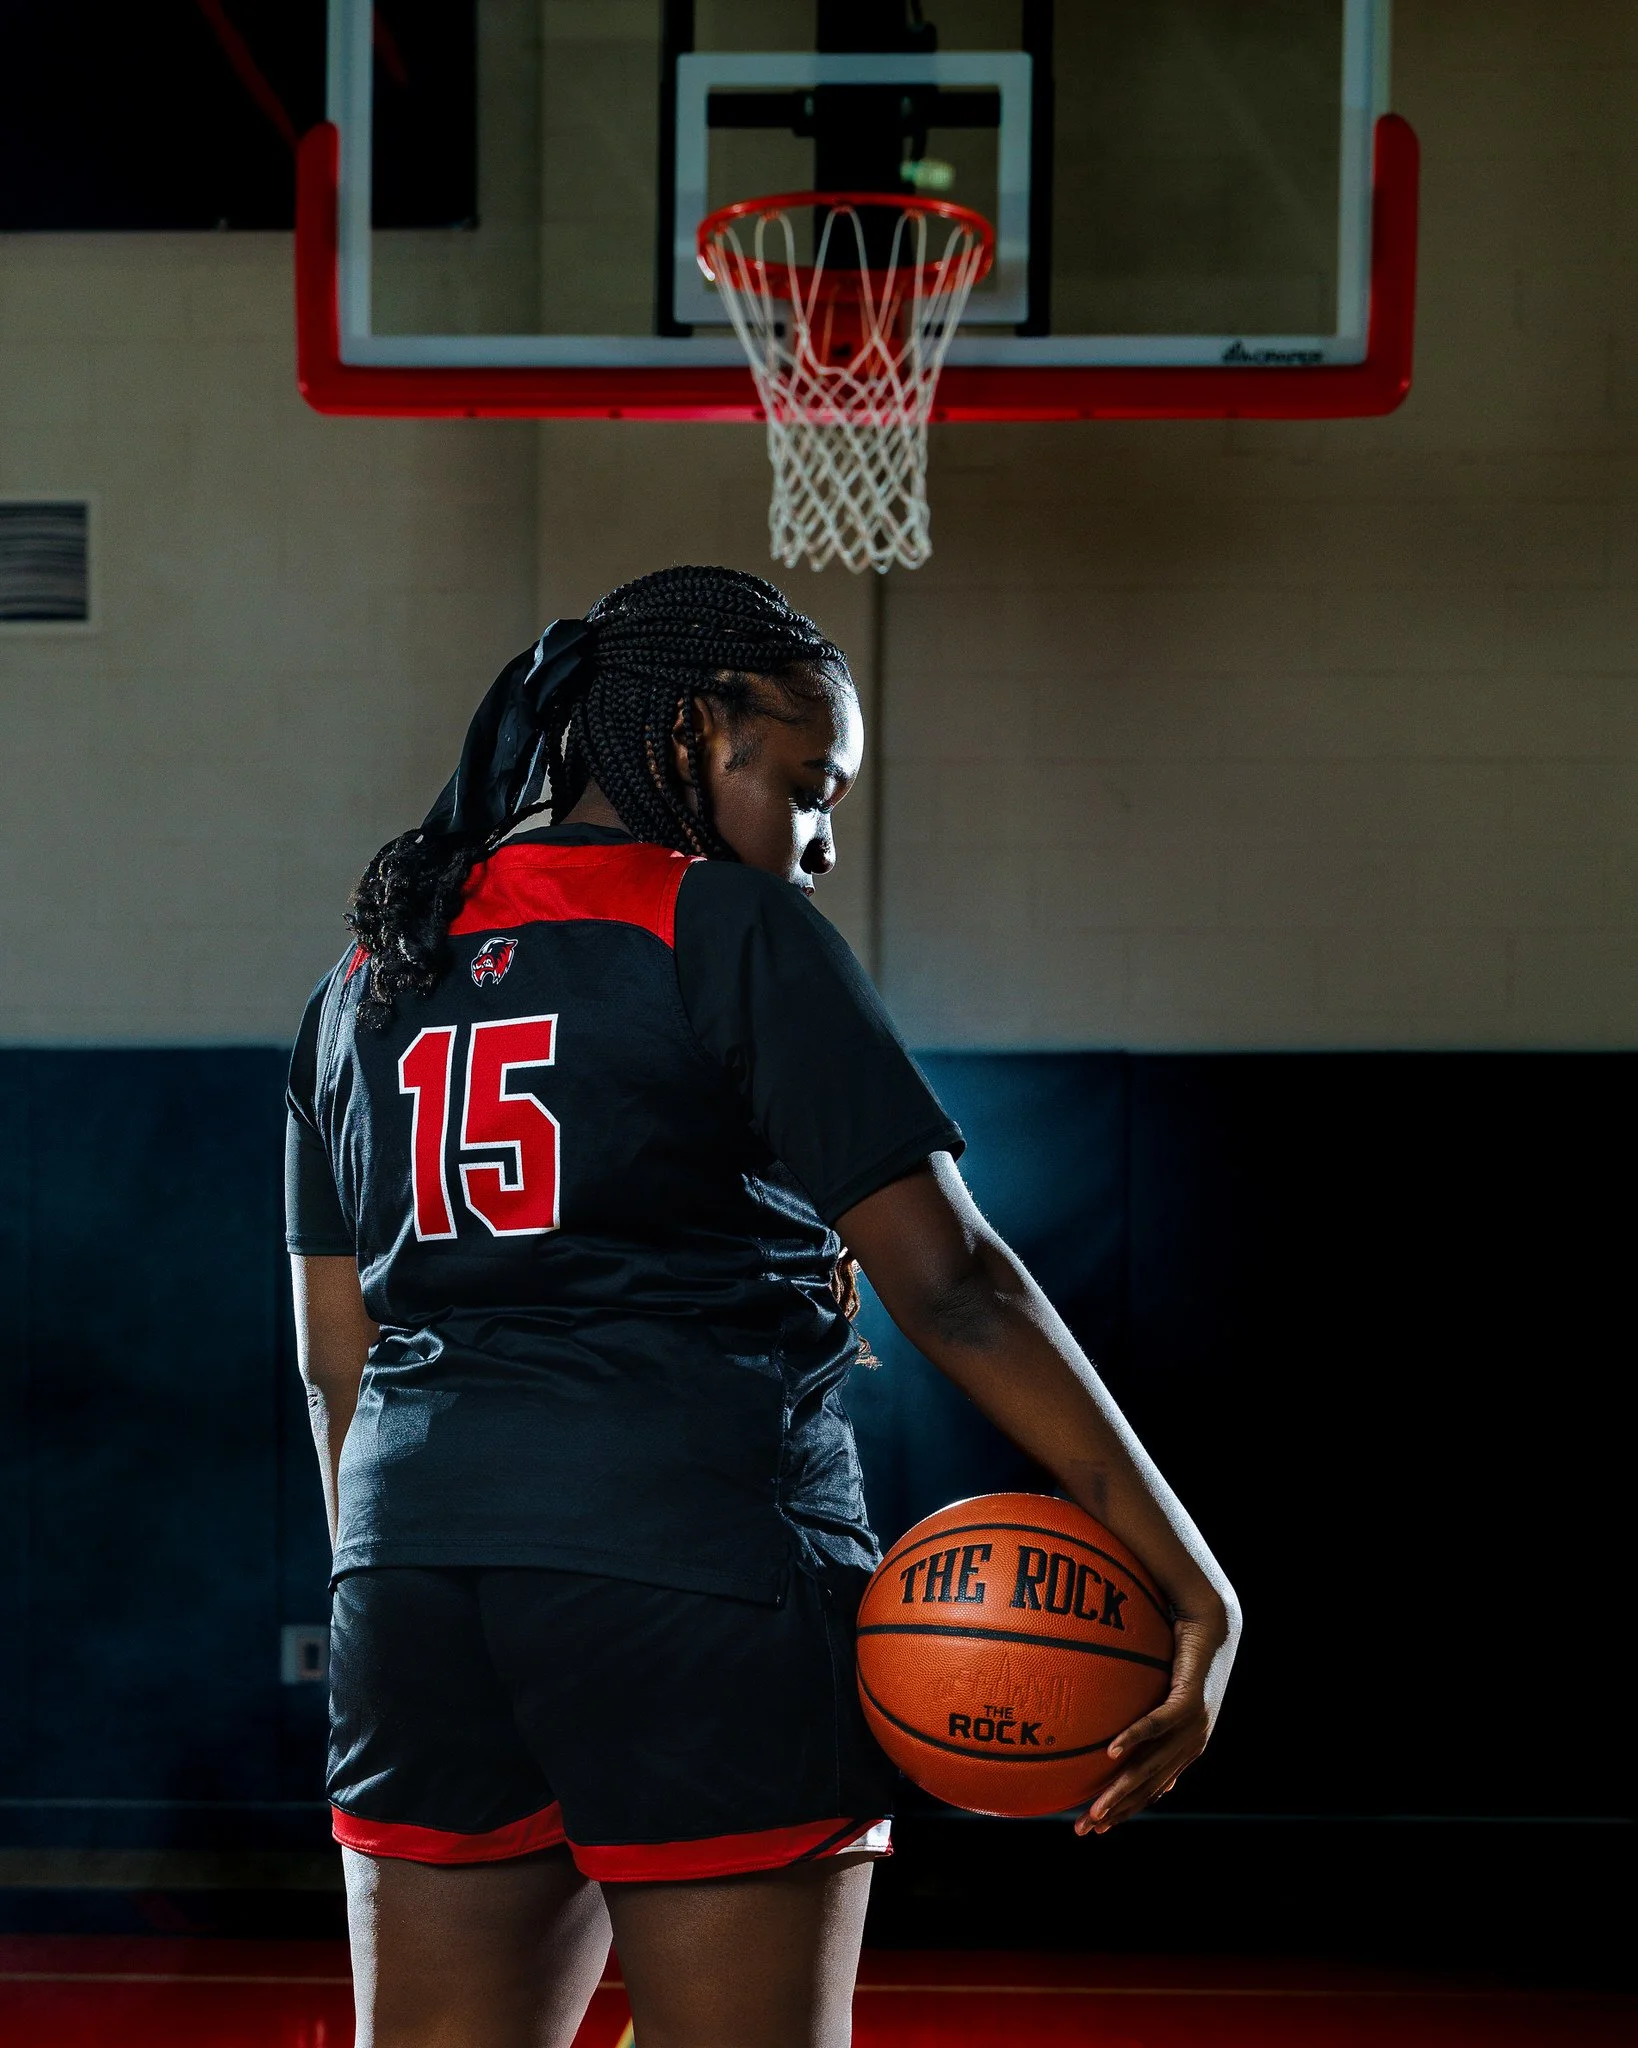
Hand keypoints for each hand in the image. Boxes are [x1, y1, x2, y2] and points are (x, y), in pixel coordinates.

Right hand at [1074, 1595, 1239, 1835]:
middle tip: (1083, 1829)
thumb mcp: (1161, 1692)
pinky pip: (1159, 1724)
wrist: (1213, 1624)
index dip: (1123, 1811)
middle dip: (1115, 1812)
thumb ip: (1145, 1718)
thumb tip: (1112, 1732)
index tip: (1094, 1827)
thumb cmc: (1180, 1652)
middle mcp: (1190, 1745)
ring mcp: (1193, 1726)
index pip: (1150, 1791)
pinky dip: (1135, 1739)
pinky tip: (1111, 1752)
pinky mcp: (1191, 1702)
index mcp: (1182, 1749)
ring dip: (1121, 1789)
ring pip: (1152, 1767)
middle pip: (1147, 1789)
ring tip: (1096, 1808)